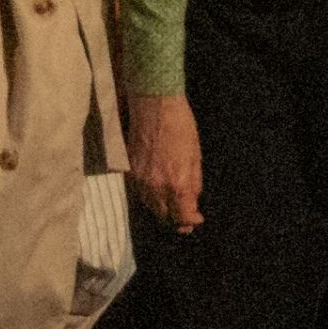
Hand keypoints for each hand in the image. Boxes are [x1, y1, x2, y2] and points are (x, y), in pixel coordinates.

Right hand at [129, 91, 204, 233]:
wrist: (153, 107)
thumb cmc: (180, 128)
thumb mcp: (196, 158)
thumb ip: (193, 183)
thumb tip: (192, 201)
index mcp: (177, 184)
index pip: (182, 217)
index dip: (190, 221)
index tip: (196, 218)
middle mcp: (156, 187)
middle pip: (164, 217)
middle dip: (176, 220)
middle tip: (186, 219)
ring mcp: (140, 181)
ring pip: (151, 207)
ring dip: (163, 211)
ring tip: (173, 208)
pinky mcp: (130, 172)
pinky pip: (140, 194)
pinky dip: (151, 198)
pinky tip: (159, 193)